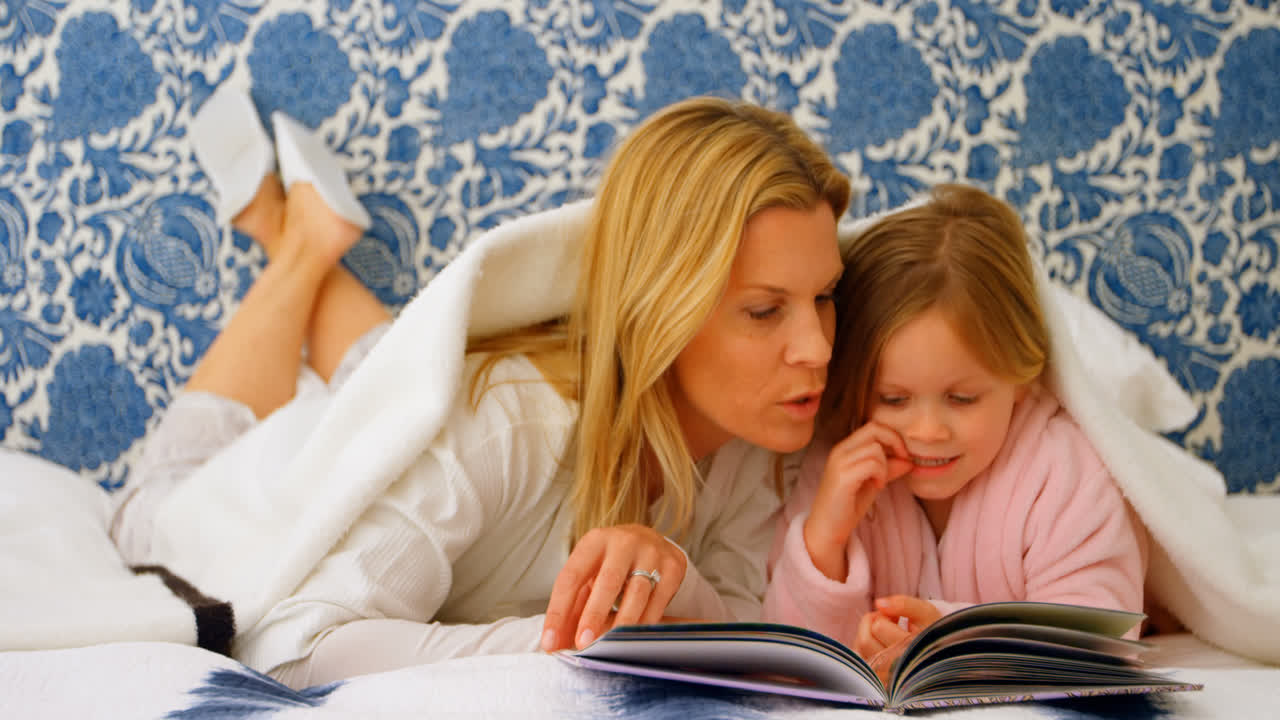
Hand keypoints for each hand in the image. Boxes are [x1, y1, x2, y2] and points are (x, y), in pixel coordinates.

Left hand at [540, 524, 686, 651]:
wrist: (649, 541)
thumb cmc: (610, 564)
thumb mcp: (588, 575)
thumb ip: (571, 607)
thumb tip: (554, 643)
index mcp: (594, 541)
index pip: (571, 577)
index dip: (559, 611)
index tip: (551, 640)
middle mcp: (624, 541)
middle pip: (607, 581)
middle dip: (593, 615)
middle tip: (583, 643)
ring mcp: (652, 552)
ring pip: (637, 592)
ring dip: (621, 623)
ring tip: (609, 647)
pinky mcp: (674, 566)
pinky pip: (659, 601)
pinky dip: (644, 623)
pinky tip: (632, 637)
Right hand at [802, 421, 912, 579]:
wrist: (827, 528)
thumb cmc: (847, 506)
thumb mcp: (873, 483)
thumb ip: (889, 469)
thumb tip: (909, 460)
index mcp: (845, 448)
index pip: (873, 426)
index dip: (893, 437)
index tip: (904, 456)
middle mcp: (840, 450)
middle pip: (874, 428)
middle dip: (895, 442)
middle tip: (902, 461)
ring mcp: (839, 462)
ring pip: (875, 448)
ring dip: (885, 465)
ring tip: (880, 481)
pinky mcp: (842, 477)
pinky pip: (872, 464)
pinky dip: (880, 474)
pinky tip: (876, 486)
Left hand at [855, 595, 941, 684]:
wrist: (943, 653)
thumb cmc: (932, 630)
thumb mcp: (926, 612)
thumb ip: (904, 604)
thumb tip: (879, 603)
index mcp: (911, 651)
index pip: (879, 627)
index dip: (886, 615)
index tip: (899, 617)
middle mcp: (898, 669)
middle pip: (866, 640)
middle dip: (873, 622)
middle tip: (890, 621)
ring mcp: (887, 677)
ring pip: (861, 650)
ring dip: (868, 633)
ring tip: (887, 632)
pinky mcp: (880, 680)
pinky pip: (861, 659)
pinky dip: (865, 646)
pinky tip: (881, 643)